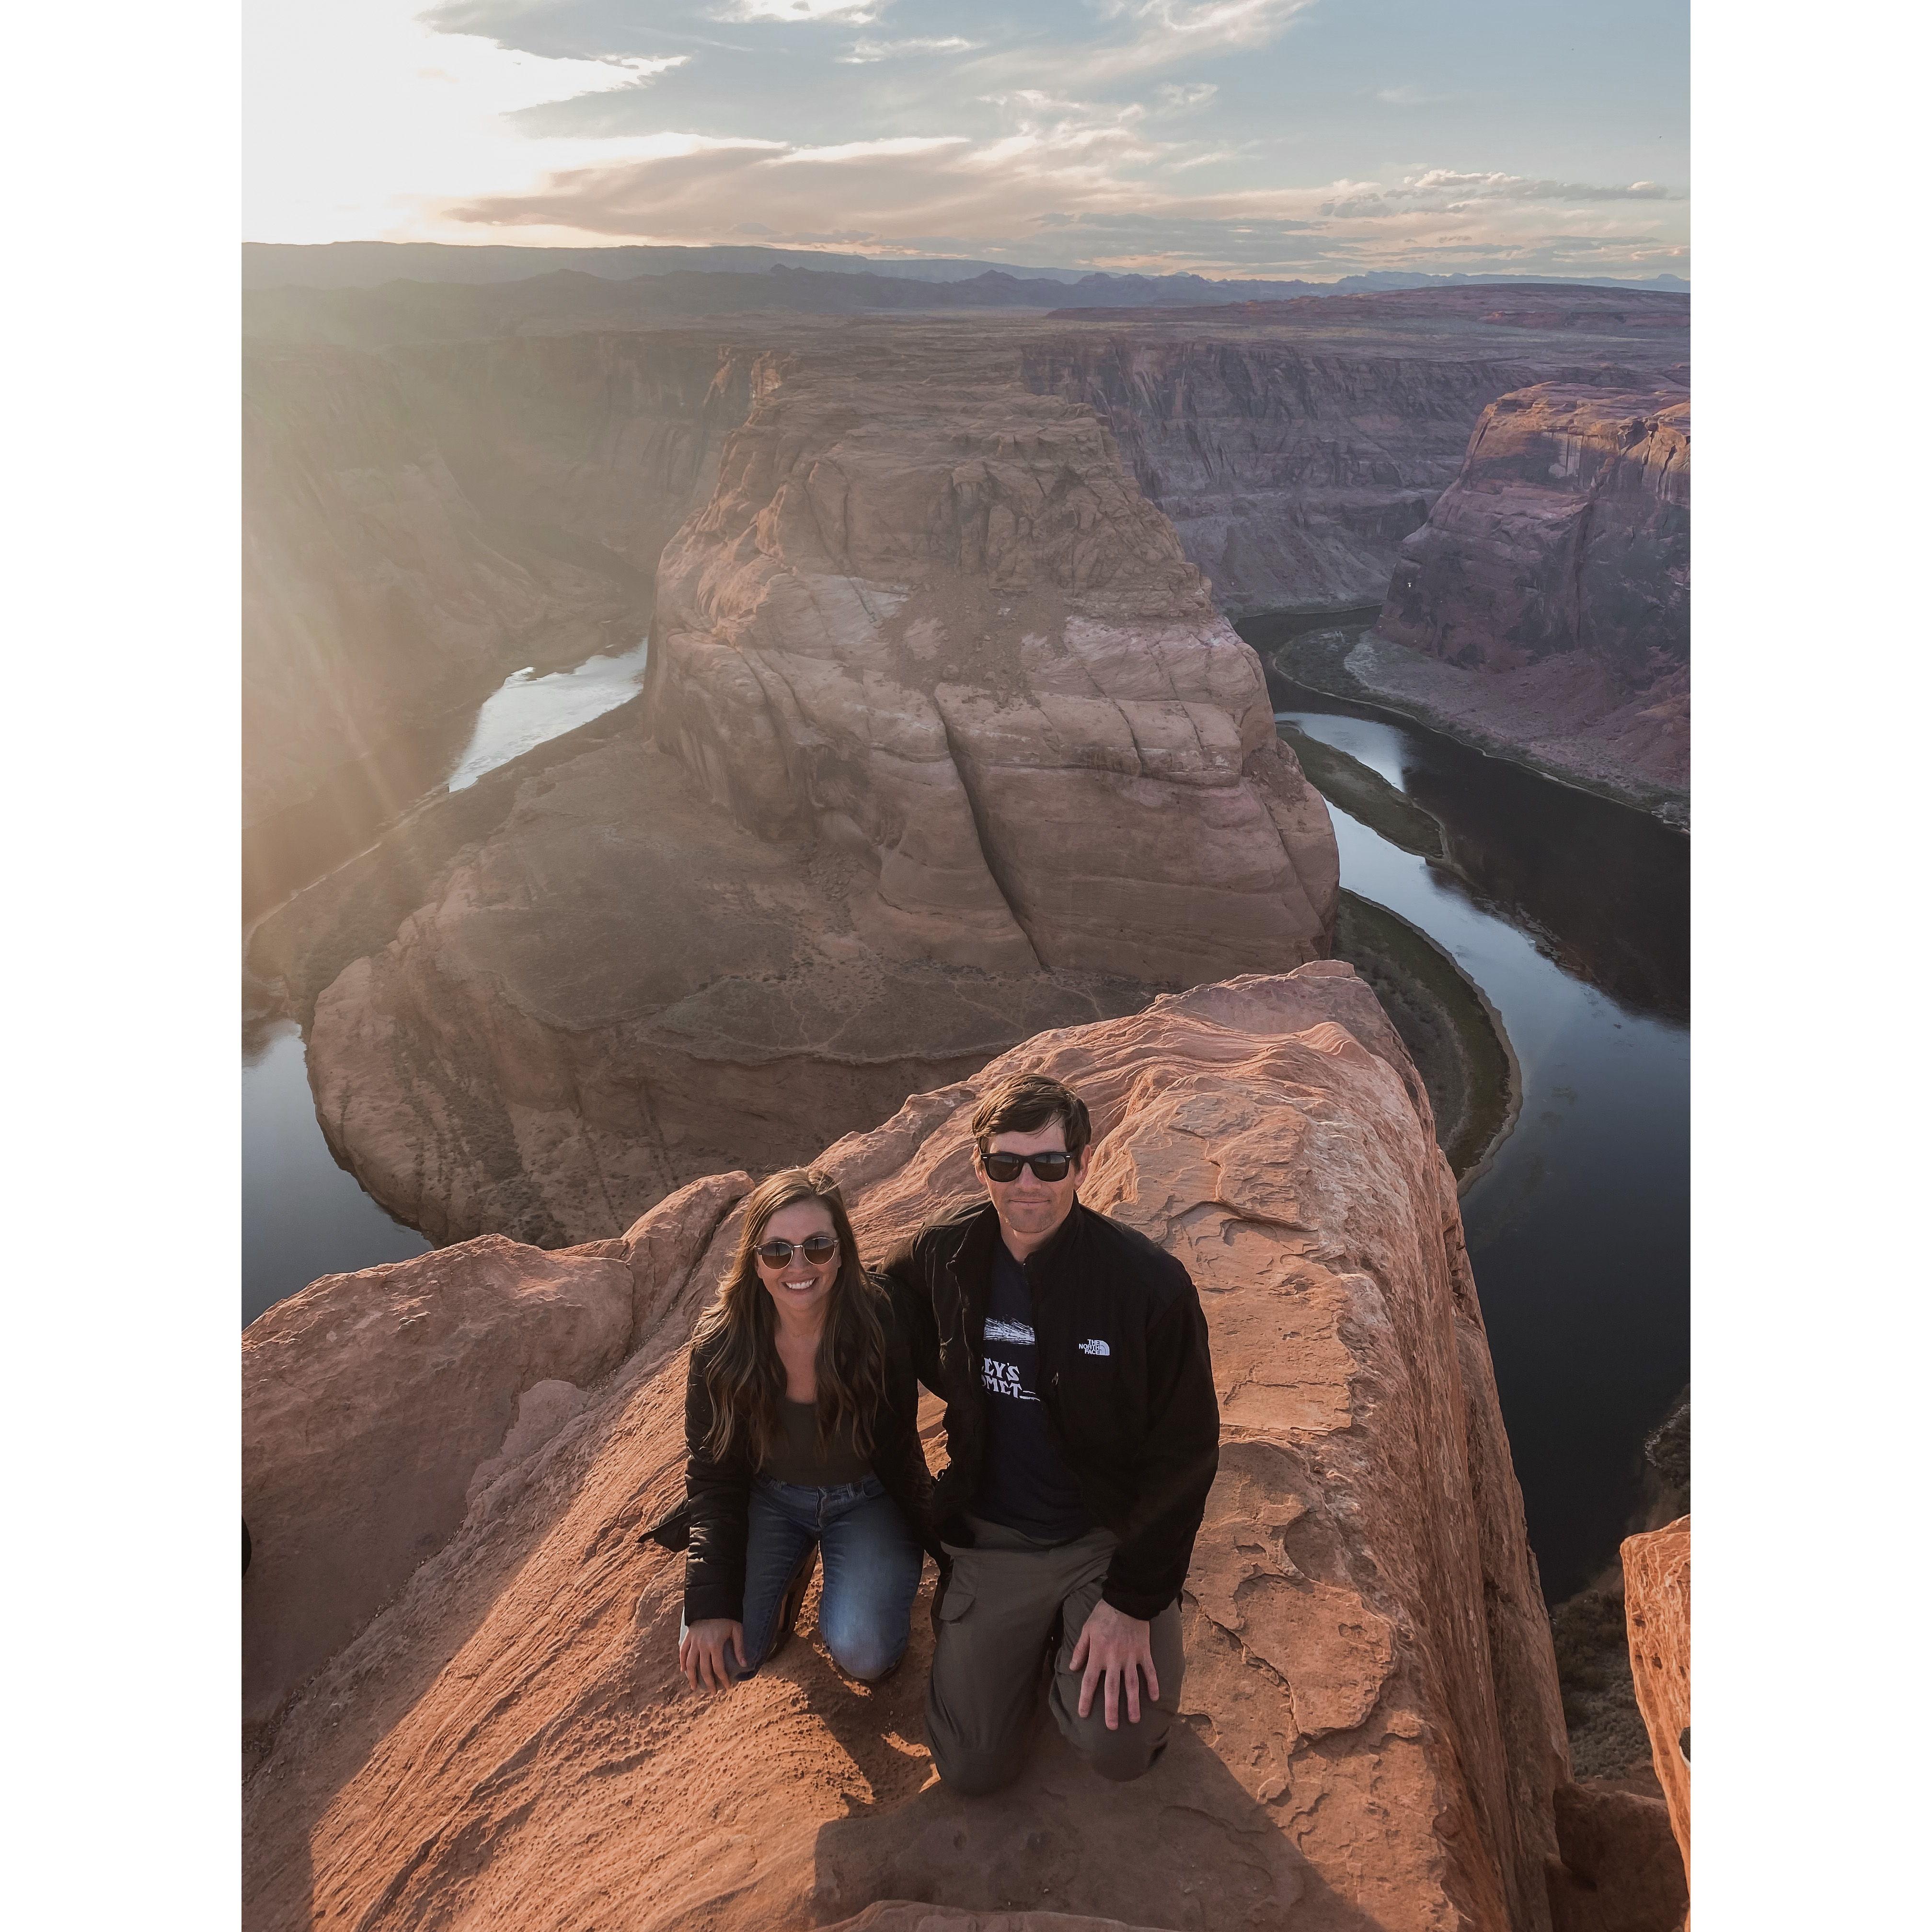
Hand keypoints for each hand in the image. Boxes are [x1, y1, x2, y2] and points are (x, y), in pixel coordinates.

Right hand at [679, 1618, 744, 1691]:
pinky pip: (682, 1652)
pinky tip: (683, 1671)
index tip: (727, 1687)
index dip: (723, 1679)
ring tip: (694, 1688)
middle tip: (713, 1692)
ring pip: (690, 1664)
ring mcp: (693, 1641)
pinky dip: (682, 1662)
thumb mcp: (737, 1630)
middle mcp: (702, 1645)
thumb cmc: (727, 1616)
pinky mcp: (688, 1637)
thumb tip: (744, 1664)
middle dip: (709, 1683)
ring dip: (691, 1677)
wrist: (712, 1600)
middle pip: (704, 1670)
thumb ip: (739, 1647)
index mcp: (715, 1645)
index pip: (718, 1668)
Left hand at [1068, 1599, 1156, 1729]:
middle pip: (1111, 1688)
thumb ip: (1080, 1649)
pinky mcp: (1144, 1652)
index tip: (1083, 1714)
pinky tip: (1154, 1697)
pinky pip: (1149, 1671)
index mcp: (1098, 1654)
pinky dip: (1152, 1684)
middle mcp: (1114, 1659)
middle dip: (1111, 1709)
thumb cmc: (1103, 1614)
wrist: (1126, 1600)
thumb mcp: (1087, 1629)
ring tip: (1134, 1720)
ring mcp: (1131, 1657)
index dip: (1085, 1698)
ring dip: (1132, 1703)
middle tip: (1112, 1727)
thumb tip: (1073, 1668)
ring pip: (1132, 1684)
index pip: (1089, 1681)